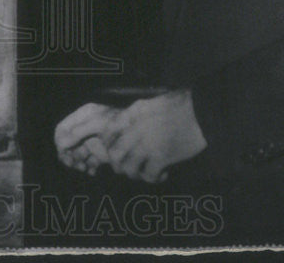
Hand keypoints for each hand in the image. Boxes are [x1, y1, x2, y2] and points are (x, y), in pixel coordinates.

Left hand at [54, 89, 207, 182]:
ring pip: (126, 168)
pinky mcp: (161, 157)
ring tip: (147, 171)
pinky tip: (163, 175)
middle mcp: (133, 129)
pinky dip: (154, 178)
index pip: (100, 130)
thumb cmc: (179, 107)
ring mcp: (146, 144)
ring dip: (135, 173)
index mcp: (129, 115)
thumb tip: (117, 127)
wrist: (204, 112)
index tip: (79, 149)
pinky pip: (147, 175)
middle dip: (119, 163)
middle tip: (132, 165)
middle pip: (112, 154)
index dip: (90, 141)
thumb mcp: (149, 105)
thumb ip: (132, 116)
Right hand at [55, 103, 118, 174]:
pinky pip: (87, 164)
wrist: (141, 135)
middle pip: (66, 145)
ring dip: (77, 164)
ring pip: (75, 156)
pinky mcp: (100, 155)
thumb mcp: (98, 124)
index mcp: (83, 117)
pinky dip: (87, 169)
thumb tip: (60, 144)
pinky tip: (92, 171)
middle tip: (74, 165)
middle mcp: (85, 129)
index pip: (62, 129)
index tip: (64, 153)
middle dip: (68, 156)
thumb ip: (78, 132)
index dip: (60, 142)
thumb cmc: (120, 124)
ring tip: (84, 168)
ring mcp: (92, 142)